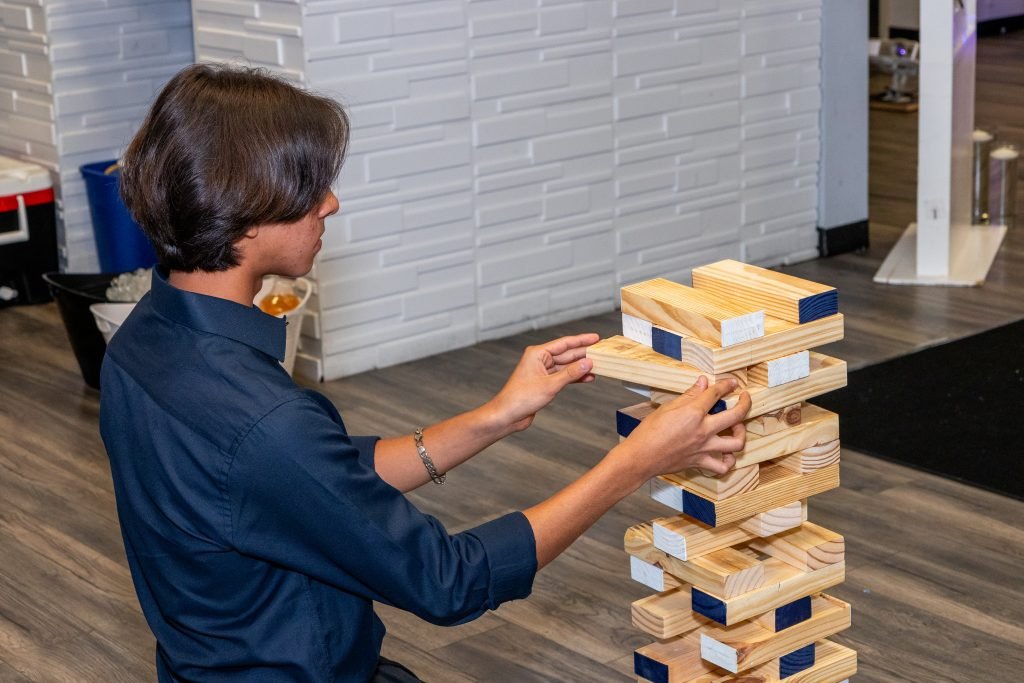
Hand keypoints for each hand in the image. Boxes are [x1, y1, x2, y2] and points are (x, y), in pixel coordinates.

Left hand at [488, 333, 598, 432]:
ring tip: (599, 365)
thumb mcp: (550, 385)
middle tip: (601, 352)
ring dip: (581, 367)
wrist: (508, 415)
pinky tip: (587, 377)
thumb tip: (588, 363)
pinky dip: (575, 377)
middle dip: (584, 354)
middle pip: (567, 354)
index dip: (581, 340)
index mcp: (538, 354)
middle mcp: (540, 360)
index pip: (564, 343)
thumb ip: (571, 373)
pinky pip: (563, 376)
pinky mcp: (545, 383)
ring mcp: (542, 371)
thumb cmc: (520, 398)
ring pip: (566, 366)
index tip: (595, 338)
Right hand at [617, 376, 751, 478]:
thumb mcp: (667, 407)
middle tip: (745, 398)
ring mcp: (704, 448)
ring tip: (737, 427)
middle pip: (736, 415)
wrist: (640, 457)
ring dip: (741, 433)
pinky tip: (726, 454)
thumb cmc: (648, 431)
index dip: (726, 385)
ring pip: (736, 443)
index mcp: (693, 413)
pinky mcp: (700, 462)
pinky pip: (722, 466)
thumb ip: (689, 395)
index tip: (732, 382)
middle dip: (745, 403)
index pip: (716, 393)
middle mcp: (703, 430)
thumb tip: (703, 382)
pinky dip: (729, 461)